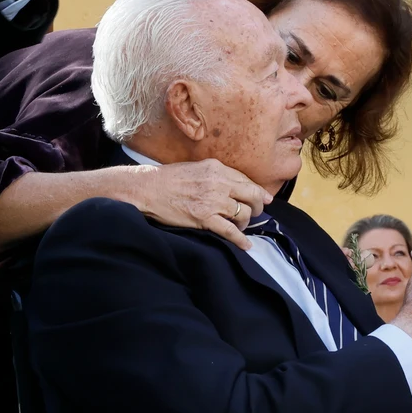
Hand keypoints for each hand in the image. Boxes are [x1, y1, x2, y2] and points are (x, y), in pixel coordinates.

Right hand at [120, 158, 270, 250]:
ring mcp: (212, 201)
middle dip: (257, 206)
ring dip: (245, 222)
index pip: (246, 180)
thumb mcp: (198, 167)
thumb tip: (234, 184)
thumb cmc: (169, 178)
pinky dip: (240, 240)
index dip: (257, 191)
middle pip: (252, 195)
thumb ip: (217, 174)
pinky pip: (229, 231)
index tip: (263, 198)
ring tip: (240, 226)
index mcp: (218, 168)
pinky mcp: (204, 218)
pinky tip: (245, 245)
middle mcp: (219, 183)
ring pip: (243, 214)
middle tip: (255, 212)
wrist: (148, 189)